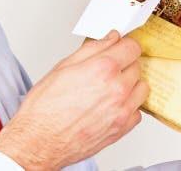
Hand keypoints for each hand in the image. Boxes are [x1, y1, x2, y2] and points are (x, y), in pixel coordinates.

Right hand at [0, 30, 148, 169]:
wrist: (39, 141)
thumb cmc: (45, 108)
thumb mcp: (64, 67)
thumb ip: (93, 49)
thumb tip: (110, 39)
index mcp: (103, 69)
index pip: (132, 47)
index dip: (124, 45)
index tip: (120, 47)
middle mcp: (117, 89)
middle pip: (137, 66)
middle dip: (124, 64)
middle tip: (107, 70)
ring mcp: (122, 111)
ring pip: (141, 88)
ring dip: (130, 85)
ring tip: (110, 88)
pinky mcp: (122, 128)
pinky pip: (137, 111)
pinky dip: (128, 107)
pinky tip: (111, 105)